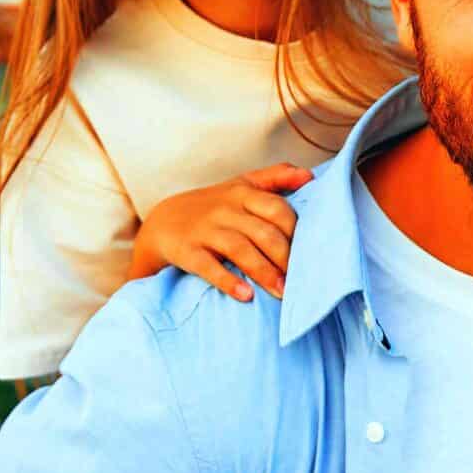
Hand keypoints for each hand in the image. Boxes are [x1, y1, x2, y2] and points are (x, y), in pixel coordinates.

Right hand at [127, 165, 311, 302]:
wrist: (161, 223)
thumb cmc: (213, 206)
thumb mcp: (241, 184)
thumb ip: (276, 177)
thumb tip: (310, 176)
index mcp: (243, 193)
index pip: (277, 209)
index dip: (297, 232)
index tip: (311, 253)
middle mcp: (225, 209)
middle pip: (263, 232)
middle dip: (285, 258)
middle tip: (301, 281)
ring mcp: (204, 230)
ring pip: (240, 249)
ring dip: (264, 273)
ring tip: (281, 292)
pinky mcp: (187, 251)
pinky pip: (208, 267)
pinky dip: (227, 281)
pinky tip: (246, 296)